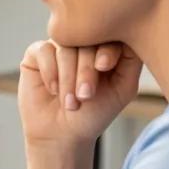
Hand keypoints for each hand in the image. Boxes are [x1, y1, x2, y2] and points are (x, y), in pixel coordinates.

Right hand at [18, 40, 142, 148]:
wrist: (61, 133)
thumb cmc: (94, 113)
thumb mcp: (123, 87)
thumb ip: (131, 59)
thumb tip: (129, 34)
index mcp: (105, 47)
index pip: (110, 34)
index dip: (107, 48)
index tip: (104, 68)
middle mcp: (82, 43)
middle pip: (86, 39)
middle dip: (86, 69)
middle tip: (85, 95)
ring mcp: (59, 47)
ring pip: (64, 47)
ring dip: (68, 77)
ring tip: (70, 102)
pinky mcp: (36, 53)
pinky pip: (43, 50)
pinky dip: (50, 72)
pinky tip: (53, 90)